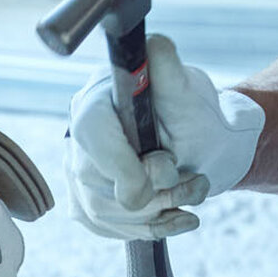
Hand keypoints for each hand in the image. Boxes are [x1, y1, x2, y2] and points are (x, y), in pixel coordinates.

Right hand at [66, 34, 265, 240]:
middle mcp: (77, 138)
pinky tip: (179, 216)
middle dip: (157, 191)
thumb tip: (154, 46)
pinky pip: (111, 230)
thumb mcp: (188, 91)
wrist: (201, 146)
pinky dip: (152, 228)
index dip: (126, 164)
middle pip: (100, 186)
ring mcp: (77, 175)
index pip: (93, 137)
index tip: (165, 169)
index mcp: (95, 102)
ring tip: (191, 193)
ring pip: (107, 214)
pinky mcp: (86, 205)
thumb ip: (169, 70)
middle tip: (191, 178)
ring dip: (160, 211)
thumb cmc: (193, 115)